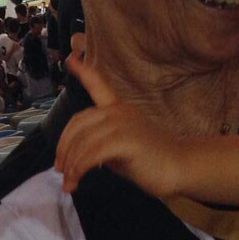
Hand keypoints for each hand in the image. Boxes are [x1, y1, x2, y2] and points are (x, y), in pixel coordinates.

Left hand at [55, 52, 183, 198]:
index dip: (83, 71)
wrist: (179, 167)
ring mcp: (123, 124)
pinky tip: (77, 179)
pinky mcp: (126, 141)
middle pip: (78, 123)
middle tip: (59, 168)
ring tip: (68, 182)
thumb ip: (99, 142)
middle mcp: (119, 111)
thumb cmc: (149, 159)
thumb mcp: (119, 145)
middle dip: (64, 147)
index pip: (98, 84)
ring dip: (71, 164)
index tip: (70, 58)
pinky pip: (93, 153)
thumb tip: (76, 155)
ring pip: (83, 141)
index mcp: (118, 108)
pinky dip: (80, 168)